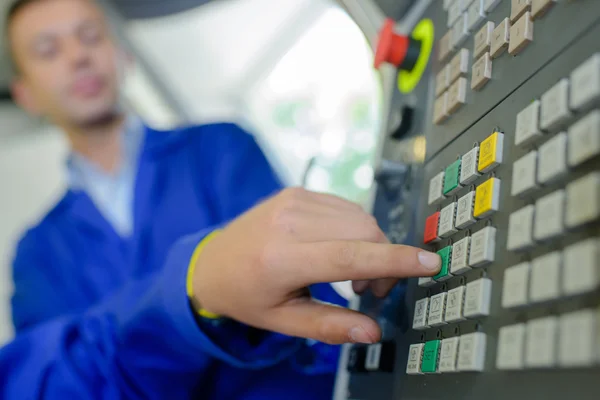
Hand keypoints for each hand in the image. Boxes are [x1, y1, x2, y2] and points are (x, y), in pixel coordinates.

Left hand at [191, 188, 440, 344]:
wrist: (211, 260)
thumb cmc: (246, 295)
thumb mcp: (282, 320)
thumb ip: (329, 325)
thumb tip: (372, 332)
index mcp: (283, 258)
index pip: (351, 255)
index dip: (394, 261)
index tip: (429, 264)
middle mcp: (290, 221)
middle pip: (364, 233)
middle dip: (382, 261)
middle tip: (369, 291)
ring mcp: (294, 200)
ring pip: (359, 217)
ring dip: (370, 245)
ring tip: (351, 273)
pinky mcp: (298, 191)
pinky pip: (345, 207)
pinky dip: (355, 229)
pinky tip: (339, 248)